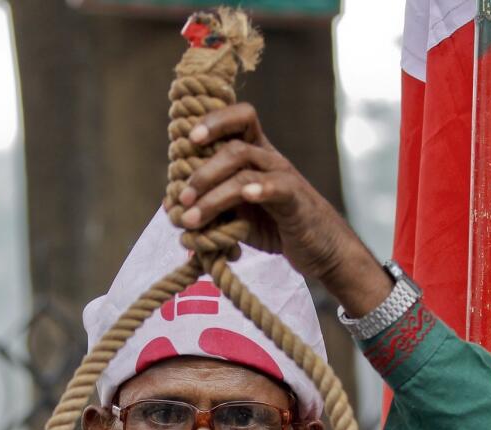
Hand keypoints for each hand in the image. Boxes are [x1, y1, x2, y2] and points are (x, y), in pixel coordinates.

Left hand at [174, 103, 390, 316]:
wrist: (320, 249)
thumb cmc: (276, 227)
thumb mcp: (237, 215)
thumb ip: (209, 205)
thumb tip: (170, 204)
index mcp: (256, 155)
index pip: (238, 119)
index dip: (213, 121)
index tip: (188, 141)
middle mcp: (270, 159)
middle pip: (235, 145)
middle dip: (202, 170)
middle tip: (182, 197)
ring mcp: (284, 177)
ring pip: (245, 168)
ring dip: (212, 193)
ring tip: (191, 218)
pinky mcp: (296, 200)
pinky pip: (276, 186)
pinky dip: (258, 188)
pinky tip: (244, 196)